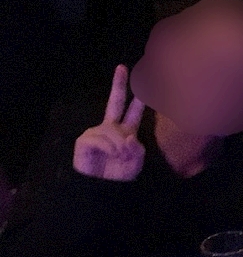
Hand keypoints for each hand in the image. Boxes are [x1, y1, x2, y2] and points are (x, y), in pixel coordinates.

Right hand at [73, 65, 145, 180]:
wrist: (104, 189)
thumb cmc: (120, 174)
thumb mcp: (136, 161)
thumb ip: (137, 148)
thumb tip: (127, 137)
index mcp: (127, 131)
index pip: (133, 112)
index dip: (139, 98)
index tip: (143, 81)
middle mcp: (112, 128)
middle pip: (115, 101)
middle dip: (118, 85)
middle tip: (121, 68)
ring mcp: (97, 132)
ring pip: (113, 131)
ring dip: (120, 147)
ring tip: (119, 157)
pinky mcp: (85, 140)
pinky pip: (101, 139)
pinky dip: (109, 149)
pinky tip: (110, 156)